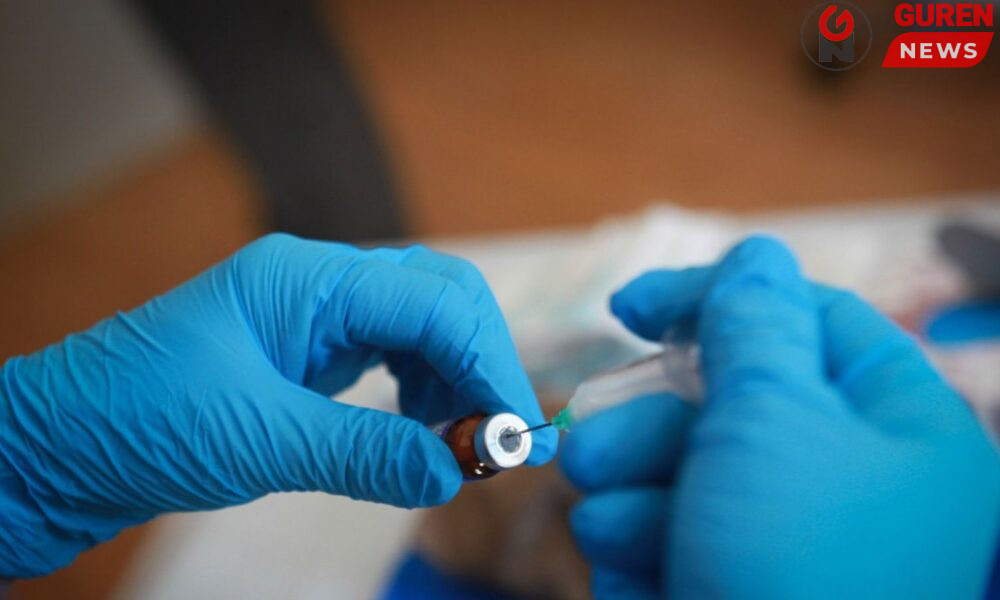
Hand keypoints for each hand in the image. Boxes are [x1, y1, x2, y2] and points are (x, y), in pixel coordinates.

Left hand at [0, 234, 555, 577]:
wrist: (57, 444)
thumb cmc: (137, 422)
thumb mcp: (260, 440)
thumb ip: (369, 453)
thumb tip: (457, 472)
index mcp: (306, 278)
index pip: (434, 300)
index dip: (488, 363)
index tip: (517, 429)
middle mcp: (318, 282)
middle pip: (438, 297)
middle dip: (479, 362)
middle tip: (500, 435)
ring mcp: (312, 314)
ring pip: (419, 324)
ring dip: (453, 377)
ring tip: (458, 438)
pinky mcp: (306, 350)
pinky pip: (389, 353)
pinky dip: (420, 388)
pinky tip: (420, 424)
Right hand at [561, 236, 999, 597]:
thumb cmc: (797, 571)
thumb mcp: (774, 418)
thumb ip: (753, 324)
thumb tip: (752, 254)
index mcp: (896, 428)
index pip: (804, 322)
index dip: (714, 299)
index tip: (629, 307)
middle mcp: (842, 478)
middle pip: (729, 401)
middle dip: (650, 415)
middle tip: (590, 436)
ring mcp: (778, 536)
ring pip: (685, 469)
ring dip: (632, 481)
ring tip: (609, 515)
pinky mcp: (723, 581)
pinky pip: (668, 532)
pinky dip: (636, 540)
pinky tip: (622, 560)